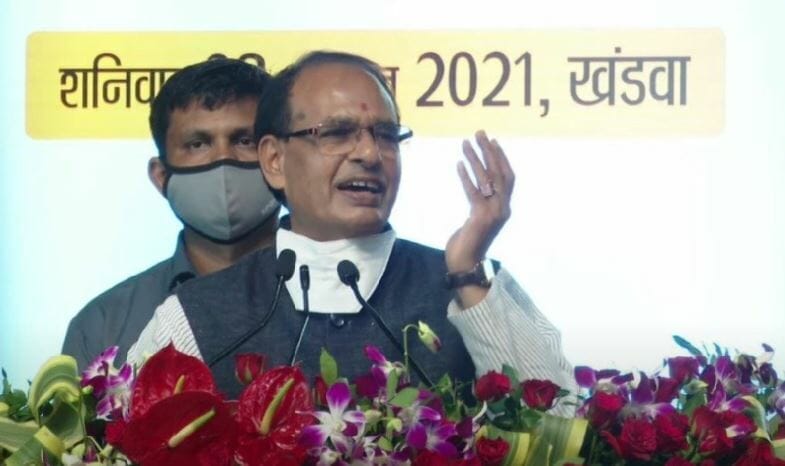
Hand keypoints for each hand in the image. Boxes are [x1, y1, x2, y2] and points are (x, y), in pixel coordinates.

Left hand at [445, 130, 514, 306]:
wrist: (466, 264)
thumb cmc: (468, 242)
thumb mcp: (477, 219)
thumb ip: (480, 203)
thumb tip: (477, 186)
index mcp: (504, 208)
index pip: (508, 177)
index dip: (502, 158)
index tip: (492, 141)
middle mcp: (503, 208)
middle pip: (500, 173)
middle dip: (489, 151)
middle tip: (479, 134)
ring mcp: (493, 213)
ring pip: (487, 180)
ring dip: (476, 159)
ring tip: (465, 144)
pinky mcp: (480, 218)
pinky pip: (474, 192)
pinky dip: (466, 177)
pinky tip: (459, 164)